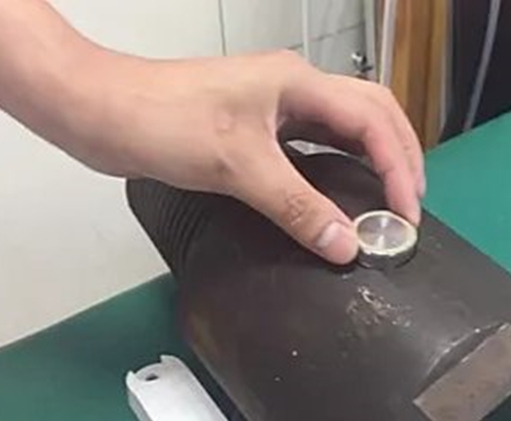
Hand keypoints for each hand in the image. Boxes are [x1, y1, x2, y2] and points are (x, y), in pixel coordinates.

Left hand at [66, 50, 424, 263]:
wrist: (100, 111)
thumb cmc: (164, 123)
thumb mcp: (237, 166)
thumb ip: (296, 206)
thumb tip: (346, 246)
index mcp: (299, 84)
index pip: (372, 120)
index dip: (399, 165)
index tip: (406, 215)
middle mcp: (296, 89)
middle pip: (370, 114)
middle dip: (400, 156)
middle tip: (410, 206)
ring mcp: (276, 106)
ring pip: (344, 128)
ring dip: (373, 160)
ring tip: (389, 201)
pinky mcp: (257, 126)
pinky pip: (314, 145)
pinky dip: (338, 168)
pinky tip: (341, 194)